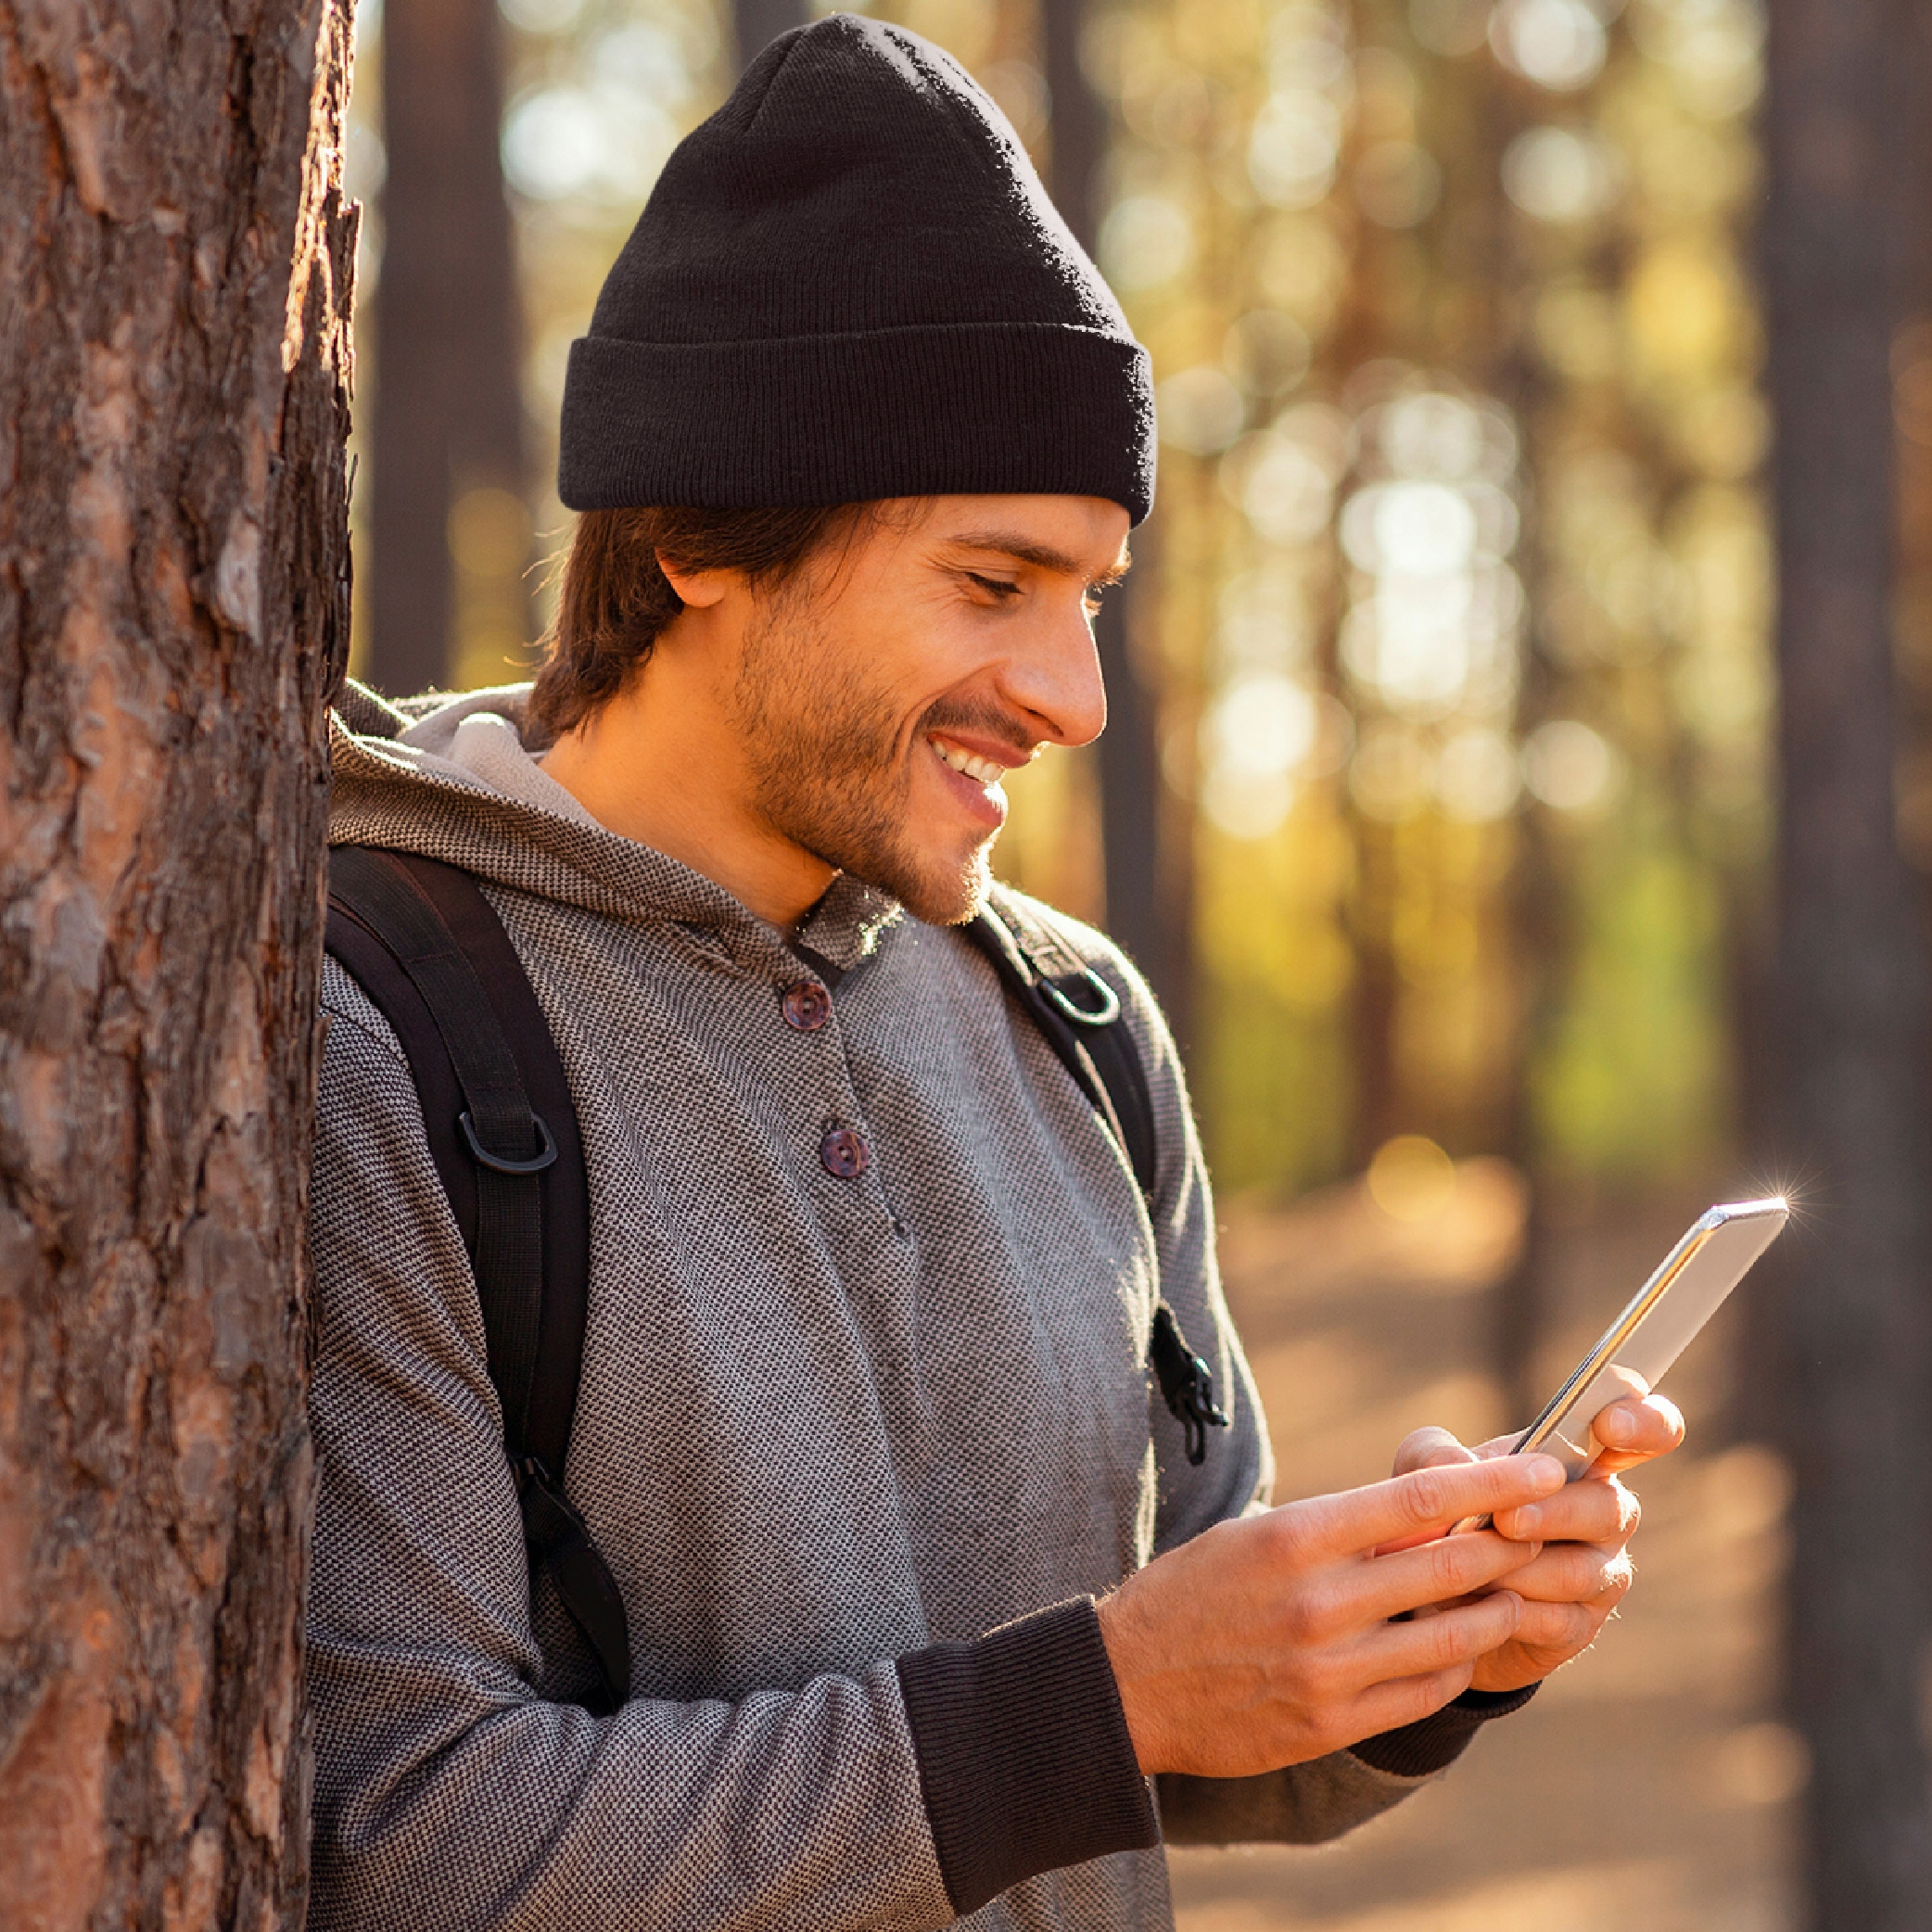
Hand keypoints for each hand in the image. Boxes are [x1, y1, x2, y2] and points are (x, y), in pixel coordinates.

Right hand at [1094, 1454, 1567, 1777]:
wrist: (1128, 1683)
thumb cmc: (1193, 1592)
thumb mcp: (1255, 1536)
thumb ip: (1338, 1530)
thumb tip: (1428, 1515)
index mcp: (1296, 1538)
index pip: (1420, 1500)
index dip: (1493, 1486)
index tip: (1541, 1470)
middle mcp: (1318, 1602)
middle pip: (1449, 1566)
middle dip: (1510, 1546)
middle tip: (1544, 1530)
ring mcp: (1327, 1670)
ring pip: (1451, 1637)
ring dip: (1495, 1611)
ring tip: (1512, 1594)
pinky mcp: (1329, 1724)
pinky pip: (1423, 1693)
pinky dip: (1456, 1667)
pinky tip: (1461, 1649)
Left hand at [1393, 1391, 1684, 1692]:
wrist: (1427, 1596)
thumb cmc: (1440, 1513)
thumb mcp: (1422, 1472)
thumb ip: (1434, 1454)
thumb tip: (1457, 1462)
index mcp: (1579, 1457)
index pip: (1645, 1428)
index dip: (1644, 1422)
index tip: (1612, 1425)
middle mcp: (1605, 1510)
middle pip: (1610, 1508)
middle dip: (1554, 1513)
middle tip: (1504, 1520)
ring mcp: (1602, 1571)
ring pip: (1581, 1571)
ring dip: (1519, 1569)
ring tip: (1469, 1569)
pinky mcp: (1581, 1625)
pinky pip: (1560, 1621)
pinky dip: (1511, 1613)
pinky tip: (1477, 1607)